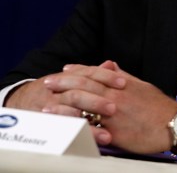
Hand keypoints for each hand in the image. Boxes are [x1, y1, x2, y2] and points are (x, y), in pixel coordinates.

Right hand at [5, 61, 125, 144]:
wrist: (23, 100)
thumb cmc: (56, 89)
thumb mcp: (71, 78)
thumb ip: (92, 74)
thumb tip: (111, 64)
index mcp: (68, 77)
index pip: (88, 74)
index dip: (105, 76)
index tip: (123, 82)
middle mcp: (57, 92)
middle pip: (77, 94)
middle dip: (96, 101)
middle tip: (114, 108)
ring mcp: (50, 108)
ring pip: (68, 114)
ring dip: (87, 124)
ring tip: (106, 134)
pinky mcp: (47, 125)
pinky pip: (62, 132)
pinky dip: (76, 137)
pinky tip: (90, 142)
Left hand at [52, 61, 176, 153]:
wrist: (175, 125)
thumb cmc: (160, 107)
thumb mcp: (142, 86)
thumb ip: (123, 76)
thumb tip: (110, 66)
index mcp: (122, 85)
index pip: (94, 73)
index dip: (77, 71)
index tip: (64, 70)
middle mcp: (115, 97)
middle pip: (83, 87)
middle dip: (63, 84)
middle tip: (48, 84)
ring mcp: (113, 115)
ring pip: (82, 106)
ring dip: (62, 106)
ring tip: (47, 106)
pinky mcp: (114, 133)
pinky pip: (90, 128)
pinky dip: (74, 126)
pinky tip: (63, 126)